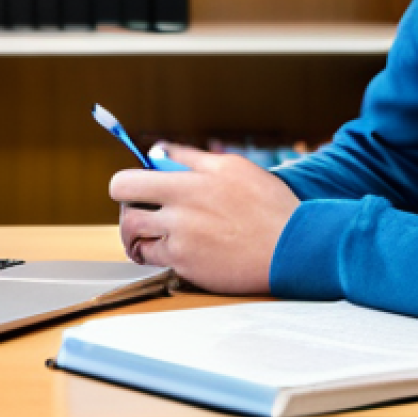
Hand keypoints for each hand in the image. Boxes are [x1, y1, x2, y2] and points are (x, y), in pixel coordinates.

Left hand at [109, 145, 299, 294]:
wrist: (292, 247)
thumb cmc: (267, 204)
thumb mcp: (233, 167)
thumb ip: (191, 158)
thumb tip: (160, 150)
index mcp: (190, 182)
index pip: (130, 181)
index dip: (125, 185)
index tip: (135, 188)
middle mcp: (180, 212)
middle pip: (125, 213)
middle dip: (126, 211)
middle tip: (138, 211)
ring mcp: (182, 242)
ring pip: (135, 239)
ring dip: (136, 236)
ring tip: (149, 233)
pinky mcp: (187, 266)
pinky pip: (154, 259)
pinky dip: (156, 253)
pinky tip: (169, 248)